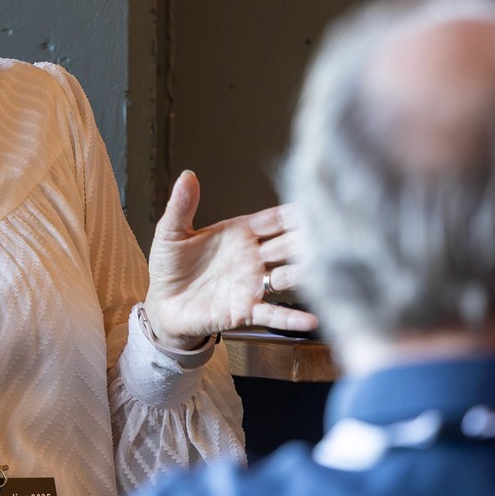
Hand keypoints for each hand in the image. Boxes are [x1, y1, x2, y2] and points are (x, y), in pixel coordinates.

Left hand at [143, 170, 318, 344]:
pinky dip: (291, 318)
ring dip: (305, 273)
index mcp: (240, 233)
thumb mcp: (171, 233)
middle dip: (307, 240)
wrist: (163, 304)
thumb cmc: (170, 267)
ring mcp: (252, 284)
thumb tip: (187, 176)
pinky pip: (272, 314)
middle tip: (330, 233)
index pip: (274, 220)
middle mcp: (253, 257)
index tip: (315, 204)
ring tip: (325, 271)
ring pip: (287, 276)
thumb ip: (182, 206)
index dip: (293, 213)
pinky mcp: (246, 310)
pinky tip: (309, 320)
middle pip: (288, 245)